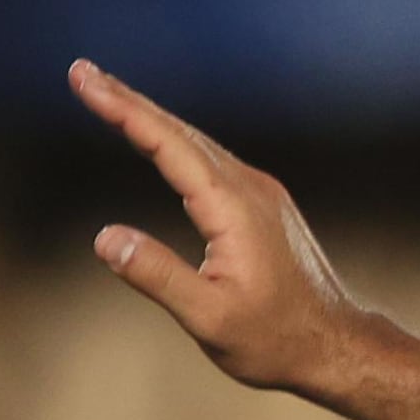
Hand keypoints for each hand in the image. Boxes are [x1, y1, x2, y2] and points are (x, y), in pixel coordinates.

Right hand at [72, 59, 374, 399]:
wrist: (336, 346)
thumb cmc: (275, 339)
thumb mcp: (209, 318)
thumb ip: (158, 276)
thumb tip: (105, 237)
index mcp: (233, 207)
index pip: (167, 145)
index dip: (123, 109)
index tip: (84, 79)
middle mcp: (251, 188)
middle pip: (180, 132)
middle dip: (128, 100)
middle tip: (82, 72)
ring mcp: (261, 194)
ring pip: (197, 143)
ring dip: (151, 117)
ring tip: (107, 95)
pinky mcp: (264, 206)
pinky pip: (211, 161)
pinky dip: (176, 142)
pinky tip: (160, 139)